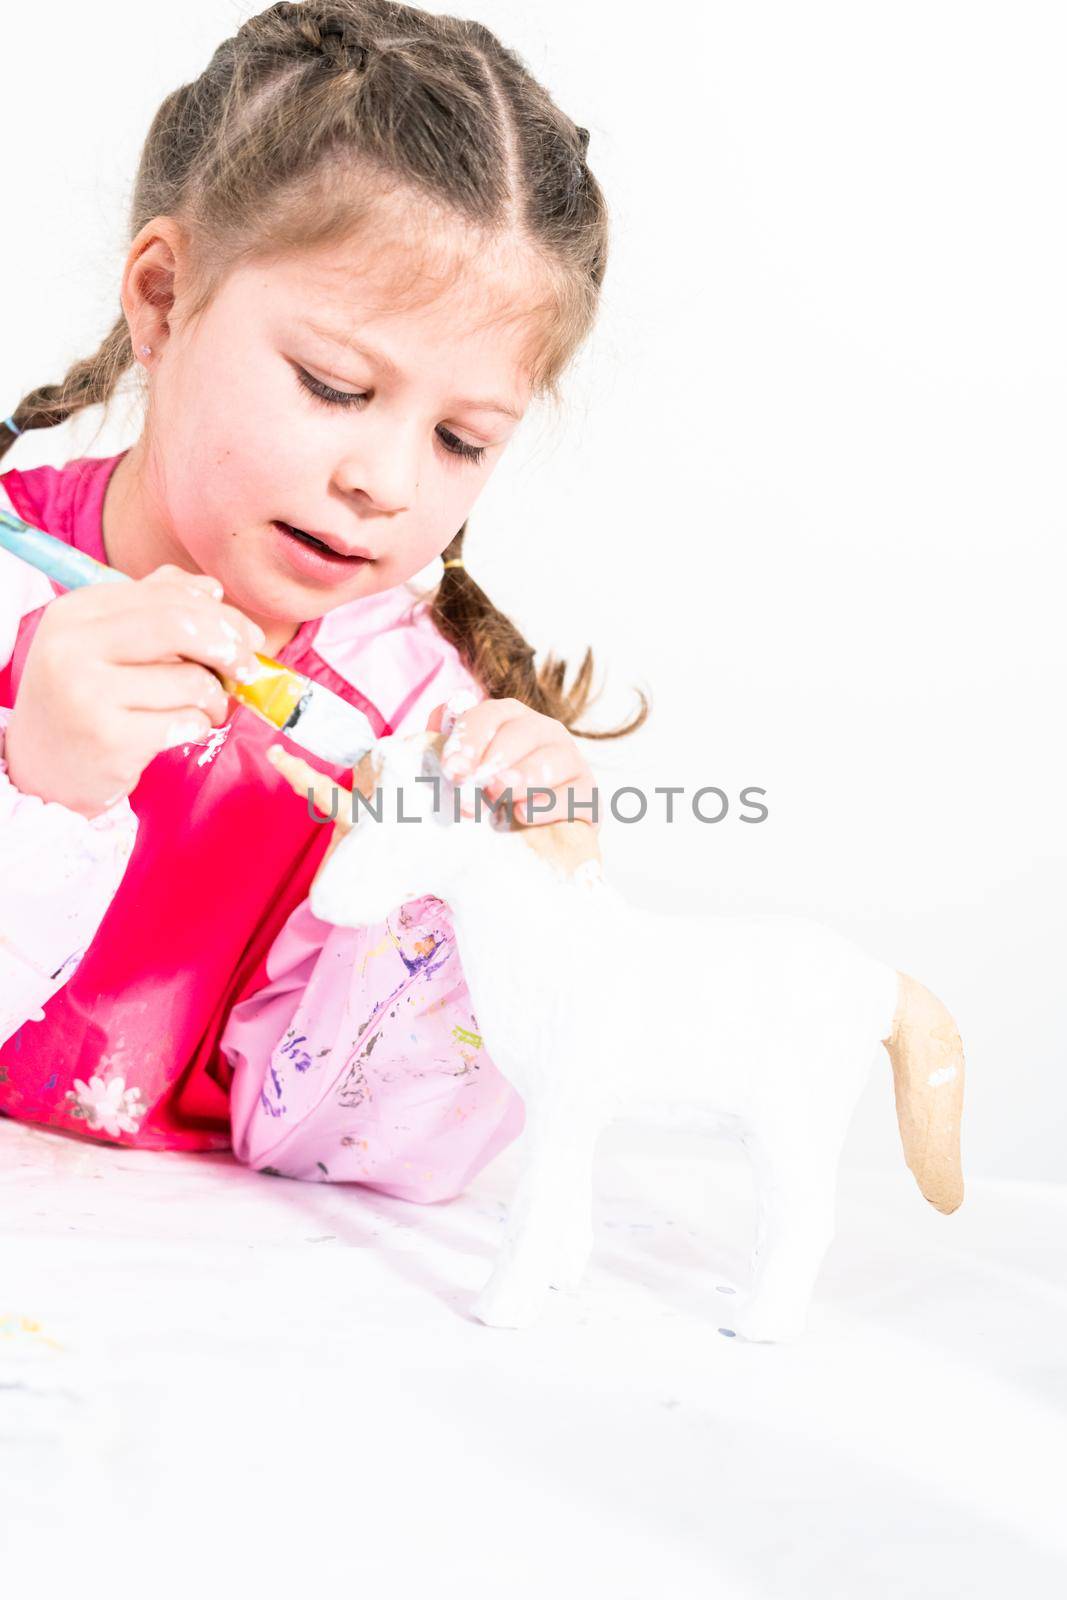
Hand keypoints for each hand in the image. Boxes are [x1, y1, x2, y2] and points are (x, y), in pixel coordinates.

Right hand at [4, 564, 264, 817]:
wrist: (40, 769)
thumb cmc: (84, 699)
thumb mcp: (103, 643)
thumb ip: (154, 607)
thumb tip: (210, 588)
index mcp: (76, 612)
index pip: (168, 596)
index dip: (221, 615)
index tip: (246, 638)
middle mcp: (75, 646)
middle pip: (181, 627)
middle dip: (229, 648)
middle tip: (246, 669)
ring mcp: (88, 693)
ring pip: (192, 680)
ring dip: (215, 700)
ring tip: (203, 711)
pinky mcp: (110, 739)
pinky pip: (186, 722)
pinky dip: (197, 727)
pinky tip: (182, 731)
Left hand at [426, 695, 597, 828]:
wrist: (530, 838)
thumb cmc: (489, 797)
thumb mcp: (465, 772)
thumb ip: (449, 748)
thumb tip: (432, 724)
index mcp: (509, 717)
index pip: (486, 716)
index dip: (467, 741)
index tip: (450, 770)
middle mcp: (544, 731)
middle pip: (519, 734)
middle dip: (491, 760)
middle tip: (471, 784)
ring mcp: (570, 760)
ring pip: (550, 759)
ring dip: (521, 776)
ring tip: (498, 791)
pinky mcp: (587, 794)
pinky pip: (573, 795)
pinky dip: (547, 804)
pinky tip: (522, 813)